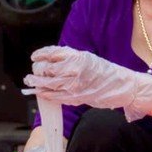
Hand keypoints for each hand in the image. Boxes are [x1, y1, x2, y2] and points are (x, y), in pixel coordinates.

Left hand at [25, 46, 151, 120]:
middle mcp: (75, 69)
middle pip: (48, 69)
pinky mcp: (75, 97)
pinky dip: (46, 94)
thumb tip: (49, 60)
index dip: (40, 55)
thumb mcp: (87, 58)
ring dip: (37, 83)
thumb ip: (69, 58)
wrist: (121, 86)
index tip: (34, 57)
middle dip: (36, 71)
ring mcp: (75, 84)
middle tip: (31, 74)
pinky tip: (41, 92)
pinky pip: (56, 96)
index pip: (52, 54)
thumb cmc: (104, 71)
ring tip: (31, 82)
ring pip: (49, 84)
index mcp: (77, 57)